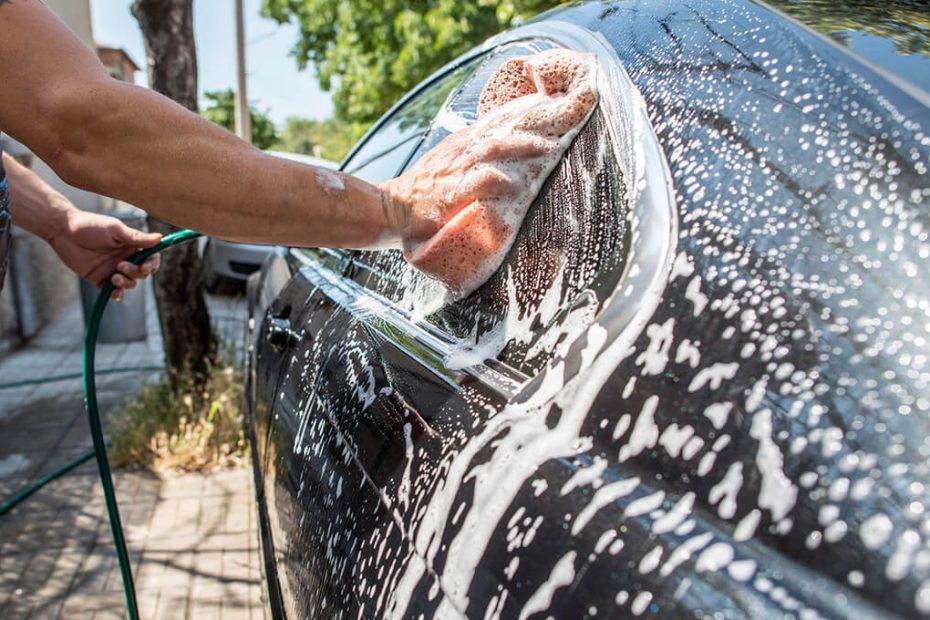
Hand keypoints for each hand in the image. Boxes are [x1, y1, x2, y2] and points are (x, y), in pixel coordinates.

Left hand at [48, 209, 161, 299]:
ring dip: (126, 283)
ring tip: (114, 276)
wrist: (63, 232)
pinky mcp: (100, 279)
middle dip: (136, 273)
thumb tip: (160, 238)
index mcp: (132, 246)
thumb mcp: (115, 230)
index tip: (147, 267)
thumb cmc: (90, 225)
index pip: (150, 258)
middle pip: (142, 273)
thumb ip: (137, 237)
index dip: (152, 264)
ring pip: (130, 283)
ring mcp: (113, 270)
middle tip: (121, 265)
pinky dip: (116, 294)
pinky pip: (113, 291)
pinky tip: (114, 293)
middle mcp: (125, 258)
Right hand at [380, 49, 596, 292]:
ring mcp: (455, 171)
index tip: (553, 110)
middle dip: (531, 129)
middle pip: (500, 132)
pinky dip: (495, 180)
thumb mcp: (449, 164)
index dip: (525, 115)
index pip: (497, 122)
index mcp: (462, 144)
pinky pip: (475, 182)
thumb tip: (505, 151)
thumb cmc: (423, 190)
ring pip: (492, 150)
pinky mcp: (449, 194)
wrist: (392, 207)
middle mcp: (461, 152)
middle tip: (559, 129)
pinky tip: (513, 183)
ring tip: (547, 147)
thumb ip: (474, 156)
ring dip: (521, 146)